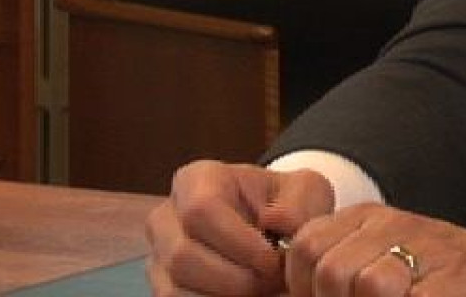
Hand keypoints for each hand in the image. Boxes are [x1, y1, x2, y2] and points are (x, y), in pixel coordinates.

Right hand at [147, 160, 334, 295]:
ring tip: (263, 291)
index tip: (273, 260)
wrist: (276, 229)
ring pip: (174, 289)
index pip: (201, 210)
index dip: (238, 242)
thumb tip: (274, 222)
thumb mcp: (305, 192)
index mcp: (197, 180)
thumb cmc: (286, 205)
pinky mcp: (164, 287)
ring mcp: (160, 256)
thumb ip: (298, 204)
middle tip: (272, 282)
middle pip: (183, 256)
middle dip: (235, 278)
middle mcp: (167, 217)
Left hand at [281, 203, 465, 296]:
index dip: (301, 286)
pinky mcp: (455, 282)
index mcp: (368, 219)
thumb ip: (336, 275)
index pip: (305, 247)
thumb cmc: (436, 274)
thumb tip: (292, 292)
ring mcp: (427, 252)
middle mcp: (394, 227)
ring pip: (369, 285)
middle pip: (331, 271)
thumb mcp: (380, 257)